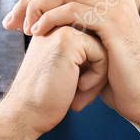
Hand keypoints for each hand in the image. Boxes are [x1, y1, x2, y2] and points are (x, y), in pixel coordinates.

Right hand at [0, 24, 108, 138]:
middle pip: (100, 43)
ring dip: (98, 75)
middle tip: (80, 91)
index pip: (93, 42)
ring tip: (80, 91)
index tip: (75, 87)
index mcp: (53, 30)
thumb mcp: (65, 70)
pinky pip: (102, 54)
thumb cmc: (47, 99)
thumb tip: (113, 50)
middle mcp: (55, 25)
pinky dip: (96, 77)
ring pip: (104, 48)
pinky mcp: (68, 40)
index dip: (92, 68)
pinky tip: (78, 87)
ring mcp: (60, 28)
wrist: (26, 115)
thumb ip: (82, 55)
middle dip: (97, 71)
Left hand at [2, 0, 139, 129]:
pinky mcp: (113, 21)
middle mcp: (116, 0)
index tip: (14, 23)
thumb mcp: (96, 57)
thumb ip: (80, 41)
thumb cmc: (122, 86)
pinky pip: (73, 10)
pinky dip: (51, 18)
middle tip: (9, 22)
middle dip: (31, 3)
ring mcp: (116, 8)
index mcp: (112, 5)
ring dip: (37, 8)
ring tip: (22, 28)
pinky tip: (37, 32)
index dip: (37, 5)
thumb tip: (56, 39)